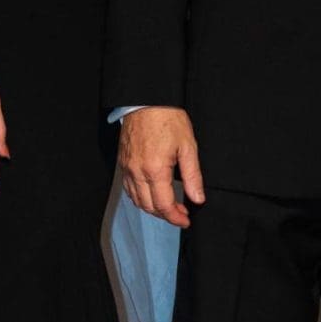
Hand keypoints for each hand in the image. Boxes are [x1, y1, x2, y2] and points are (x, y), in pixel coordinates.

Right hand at [119, 106, 205, 227]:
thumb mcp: (188, 146)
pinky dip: (140, 198)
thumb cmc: (168, 119)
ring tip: (169, 206)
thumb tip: (198, 198)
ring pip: (137, 200)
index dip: (176, 217)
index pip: (164, 205)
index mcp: (155, 170)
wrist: (146, 101)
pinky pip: (129, 189)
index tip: (186, 220)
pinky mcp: (123, 164)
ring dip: (152, 208)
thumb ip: (193, 176)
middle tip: (181, 214)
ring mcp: (127, 168)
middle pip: (149, 207)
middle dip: (166, 215)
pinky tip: (152, 195)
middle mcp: (137, 172)